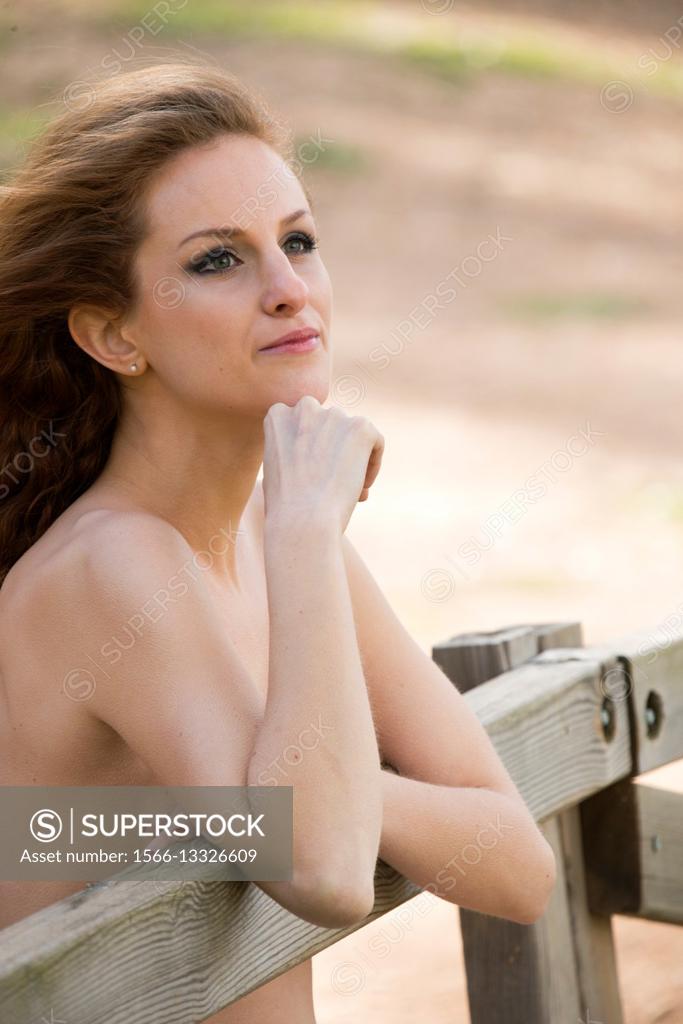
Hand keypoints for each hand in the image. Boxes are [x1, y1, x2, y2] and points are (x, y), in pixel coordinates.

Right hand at [262, 395, 383, 533]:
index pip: (305, 423)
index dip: (312, 449)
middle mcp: (305, 408)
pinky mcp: (360, 428)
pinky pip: (375, 442)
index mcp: (278, 415)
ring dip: (353, 460)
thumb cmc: (285, 506)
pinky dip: (373, 465)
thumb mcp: (277, 468)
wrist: (302, 519)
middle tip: (333, 483)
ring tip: (347, 492)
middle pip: (330, 426)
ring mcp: (334, 415)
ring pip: (352, 436)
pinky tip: (361, 488)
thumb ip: (295, 448)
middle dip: (335, 451)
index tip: (313, 474)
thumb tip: (326, 450)